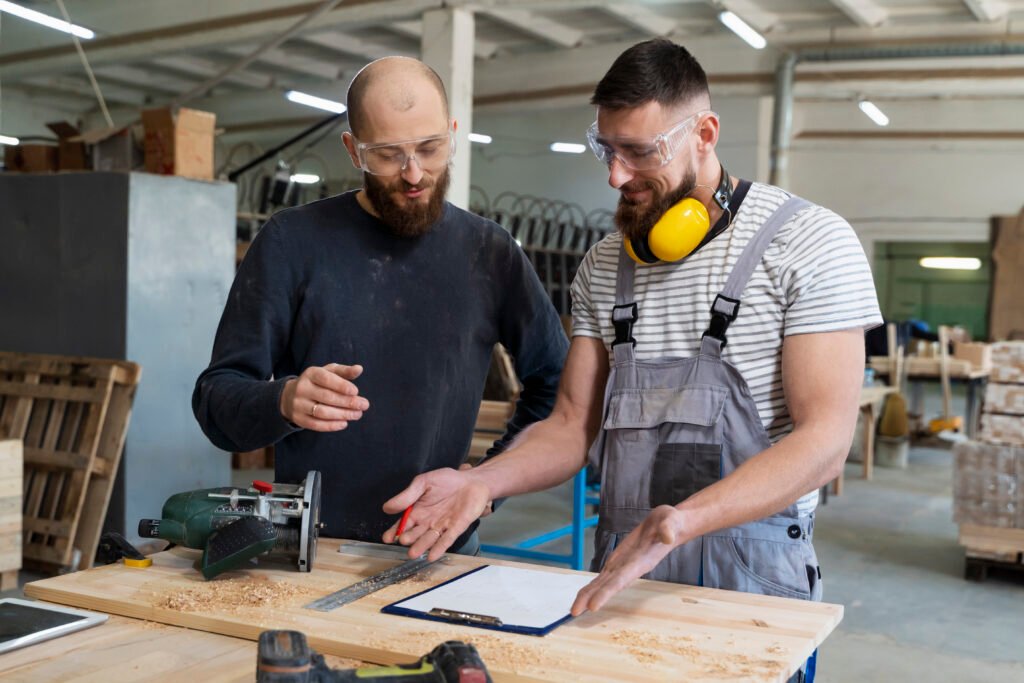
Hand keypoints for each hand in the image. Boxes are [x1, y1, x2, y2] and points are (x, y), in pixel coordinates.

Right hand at [279, 363, 368, 431]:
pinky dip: (332, 425)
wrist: (290, 396)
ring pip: (322, 412)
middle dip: (347, 402)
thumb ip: (344, 371)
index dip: (341, 385)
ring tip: (357, 414)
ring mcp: (298, 404)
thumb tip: (359, 369)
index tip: (356, 391)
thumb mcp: (328, 372)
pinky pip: (316, 424)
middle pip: (326, 397)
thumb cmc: (317, 382)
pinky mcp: (299, 419)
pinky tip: (344, 423)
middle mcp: (302, 388)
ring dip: (342, 414)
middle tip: (364, 405)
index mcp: (310, 374)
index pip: (326, 379)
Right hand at [381, 468, 491, 560]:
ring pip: (429, 539)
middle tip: (403, 540)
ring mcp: (442, 526)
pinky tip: (432, 556)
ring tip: (413, 553)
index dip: (394, 532)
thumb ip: (407, 496)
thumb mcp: (423, 483)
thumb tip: (386, 507)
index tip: (387, 538)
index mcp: (418, 511)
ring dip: (422, 546)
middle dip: (409, 538)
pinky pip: (447, 539)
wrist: (472, 481)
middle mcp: (428, 522)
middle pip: (415, 533)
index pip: (403, 524)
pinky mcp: (456, 528)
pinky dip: (440, 548)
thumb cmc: (448, 481)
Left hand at [570, 505, 686, 616]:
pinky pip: (604, 575)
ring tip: (574, 610)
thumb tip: (667, 537)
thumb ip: (669, 530)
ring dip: (588, 595)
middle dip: (590, 598)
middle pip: (608, 586)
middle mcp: (631, 568)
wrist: (670, 525)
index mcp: (641, 561)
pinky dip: (593, 586)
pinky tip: (584, 595)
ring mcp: (624, 566)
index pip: (621, 579)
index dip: (606, 593)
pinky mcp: (619, 560)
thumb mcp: (671, 521)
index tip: (593, 606)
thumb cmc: (671, 523)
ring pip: (603, 583)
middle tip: (573, 612)